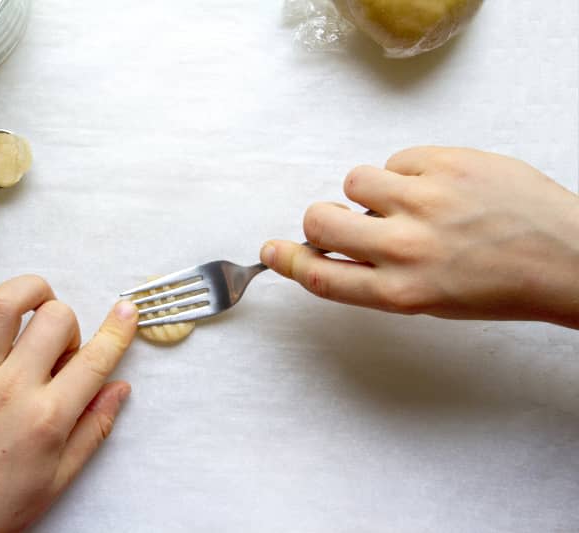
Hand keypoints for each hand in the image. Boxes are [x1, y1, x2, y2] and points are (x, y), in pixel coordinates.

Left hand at [0, 275, 139, 532]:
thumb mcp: (59, 479)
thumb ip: (93, 428)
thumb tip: (119, 388)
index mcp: (47, 419)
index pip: (94, 359)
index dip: (118, 329)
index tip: (127, 310)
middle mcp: (10, 389)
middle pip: (55, 318)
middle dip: (69, 322)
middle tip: (60, 348)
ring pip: (4, 303)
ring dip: (29, 292)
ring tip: (35, 307)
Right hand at [261, 147, 578, 327]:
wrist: (568, 256)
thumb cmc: (502, 284)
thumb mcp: (429, 300)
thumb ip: (377, 278)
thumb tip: (337, 245)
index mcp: (400, 291)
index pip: (322, 276)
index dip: (288, 261)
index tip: (271, 251)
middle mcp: (405, 248)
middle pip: (322, 220)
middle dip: (323, 220)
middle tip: (345, 220)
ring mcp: (425, 201)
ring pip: (355, 181)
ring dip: (369, 192)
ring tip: (405, 200)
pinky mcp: (446, 164)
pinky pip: (397, 159)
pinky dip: (409, 172)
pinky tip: (438, 187)